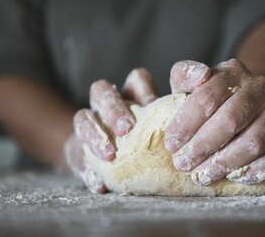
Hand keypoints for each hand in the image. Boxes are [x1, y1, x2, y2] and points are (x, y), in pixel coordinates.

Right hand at [64, 68, 157, 192]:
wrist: (106, 160)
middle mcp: (105, 105)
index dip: (142, 86)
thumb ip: (169, 117)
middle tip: (126, 128)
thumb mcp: (156, 127)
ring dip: (95, 135)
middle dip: (113, 108)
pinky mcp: (76, 150)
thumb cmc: (143, 142)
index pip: (136, 79)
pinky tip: (99, 184)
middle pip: (101, 91)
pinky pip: (77, 157)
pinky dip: (88, 171)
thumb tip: (189, 110)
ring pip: (82, 118)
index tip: (151, 104)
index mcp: (130, 95)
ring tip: (109, 154)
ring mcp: (88, 126)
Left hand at [165, 59, 264, 184]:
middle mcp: (259, 87)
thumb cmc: (212, 98)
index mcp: (231, 72)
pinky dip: (254, 170)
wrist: (249, 102)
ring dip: (224, 163)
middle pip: (229, 120)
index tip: (172, 145)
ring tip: (203, 175)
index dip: (186, 124)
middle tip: (183, 164)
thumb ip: (183, 75)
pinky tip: (234, 177)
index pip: (206, 97)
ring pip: (253, 141)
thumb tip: (187, 74)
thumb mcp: (192, 82)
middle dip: (202, 147)